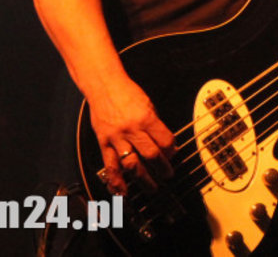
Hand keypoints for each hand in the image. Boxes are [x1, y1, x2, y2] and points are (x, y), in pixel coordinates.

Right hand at [89, 75, 175, 194]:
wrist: (104, 86)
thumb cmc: (127, 93)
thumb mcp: (148, 105)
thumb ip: (156, 125)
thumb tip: (166, 145)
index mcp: (146, 118)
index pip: (165, 140)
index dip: (172, 151)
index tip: (173, 155)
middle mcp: (132, 129)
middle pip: (151, 154)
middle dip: (162, 168)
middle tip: (168, 175)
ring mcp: (117, 137)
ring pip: (132, 164)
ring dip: (143, 179)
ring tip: (152, 188)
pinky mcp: (104, 142)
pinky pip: (110, 165)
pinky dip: (117, 180)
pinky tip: (122, 191)